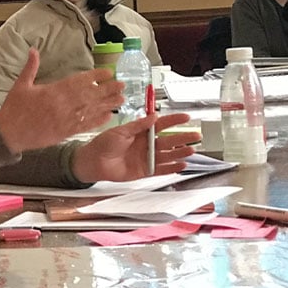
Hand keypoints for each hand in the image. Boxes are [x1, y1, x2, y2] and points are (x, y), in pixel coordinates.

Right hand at [0, 49, 123, 153]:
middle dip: (108, 89)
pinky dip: (98, 121)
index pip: (79, 81)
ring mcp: (66, 119)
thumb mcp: (20, 85)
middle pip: (91, 95)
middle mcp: (63, 105)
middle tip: (122, 85)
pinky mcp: (65, 132)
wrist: (8, 134)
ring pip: (92, 110)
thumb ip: (30, 67)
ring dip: (108, 105)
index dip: (96, 76)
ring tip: (122, 100)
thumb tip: (33, 50)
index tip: (108, 72)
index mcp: (53, 91)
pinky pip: (86, 126)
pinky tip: (108, 117)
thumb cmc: (14, 110)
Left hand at [71, 112, 200, 182]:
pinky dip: (172, 168)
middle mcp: (146, 145)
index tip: (186, 117)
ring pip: (167, 155)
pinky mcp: (144, 172)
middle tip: (196, 135)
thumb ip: (138, 125)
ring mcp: (146, 158)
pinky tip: (181, 165)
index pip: (161, 125)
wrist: (92, 162)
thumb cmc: (102, 144)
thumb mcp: (120, 131)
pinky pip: (161, 170)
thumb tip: (154, 116)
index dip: (174, 121)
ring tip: (191, 150)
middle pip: (168, 140)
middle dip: (182, 138)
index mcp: (140, 133)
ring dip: (180, 153)